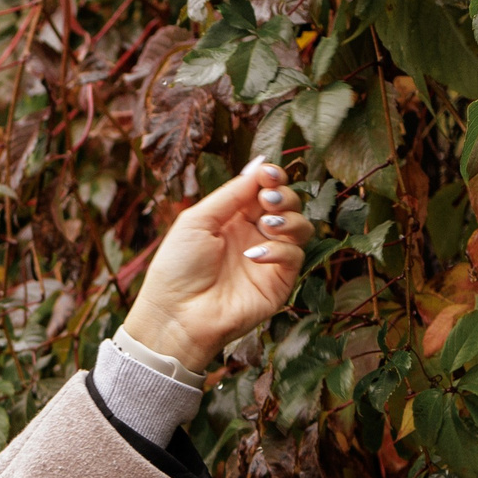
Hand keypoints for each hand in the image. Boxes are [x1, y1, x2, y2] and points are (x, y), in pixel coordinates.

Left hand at [121, 158, 312, 373]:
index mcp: (234, 217)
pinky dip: (279, 250)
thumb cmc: (178, 267)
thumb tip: (260, 163)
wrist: (176, 314)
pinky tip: (254, 256)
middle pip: (288, 204)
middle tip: (267, 200)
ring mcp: (269, 259)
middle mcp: (255, 235)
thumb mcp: (198, 220)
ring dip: (290, 219)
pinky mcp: (278, 283)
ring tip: (267, 223)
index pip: (265, 189)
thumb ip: (231, 193)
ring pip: (302, 227)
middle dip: (283, 195)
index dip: (272, 178)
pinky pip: (294, 257)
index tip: (269, 174)